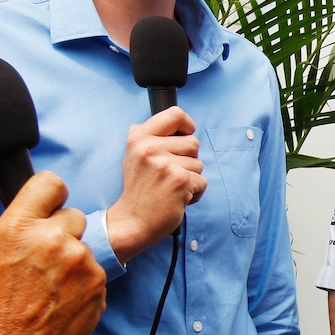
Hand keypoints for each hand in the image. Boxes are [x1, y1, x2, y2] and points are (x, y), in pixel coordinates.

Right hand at [0, 174, 106, 334]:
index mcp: (21, 226)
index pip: (51, 183)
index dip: (47, 194)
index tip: (44, 207)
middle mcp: (55, 240)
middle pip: (71, 214)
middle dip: (57, 230)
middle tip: (39, 256)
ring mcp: (81, 262)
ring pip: (82, 244)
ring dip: (70, 258)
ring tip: (48, 281)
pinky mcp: (98, 284)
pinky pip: (94, 270)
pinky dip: (81, 280)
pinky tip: (61, 295)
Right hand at [106, 108, 205, 262]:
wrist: (133, 220)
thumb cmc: (138, 189)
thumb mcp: (132, 156)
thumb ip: (148, 137)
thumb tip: (172, 122)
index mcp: (138, 138)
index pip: (175, 114)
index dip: (187, 125)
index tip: (185, 135)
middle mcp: (150, 148)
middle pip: (193, 142)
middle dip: (188, 160)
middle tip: (170, 174)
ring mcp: (166, 165)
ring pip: (199, 163)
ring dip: (191, 178)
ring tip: (171, 188)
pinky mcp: (180, 181)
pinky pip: (202, 181)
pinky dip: (195, 193)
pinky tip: (178, 198)